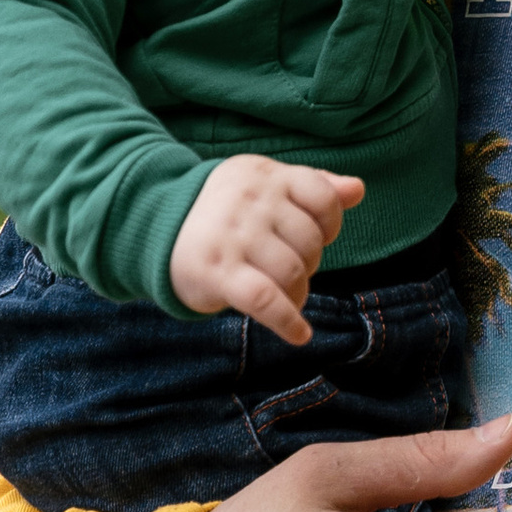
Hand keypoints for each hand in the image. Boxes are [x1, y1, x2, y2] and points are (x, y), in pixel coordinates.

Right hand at [169, 156, 366, 342]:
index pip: (322, 196)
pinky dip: (288, 322)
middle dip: (308, 264)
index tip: (316, 235)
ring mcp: (233, 236)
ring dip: (298, 294)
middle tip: (287, 270)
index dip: (329, 223)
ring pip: (293, 273)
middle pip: (309, 242)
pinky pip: (267, 301)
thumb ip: (314, 187)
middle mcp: (250, 201)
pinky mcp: (218, 272)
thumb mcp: (264, 187)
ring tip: (286, 298)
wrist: (153, 228)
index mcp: (264, 176)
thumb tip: (357, 189)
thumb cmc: (224, 211)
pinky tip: (299, 335)